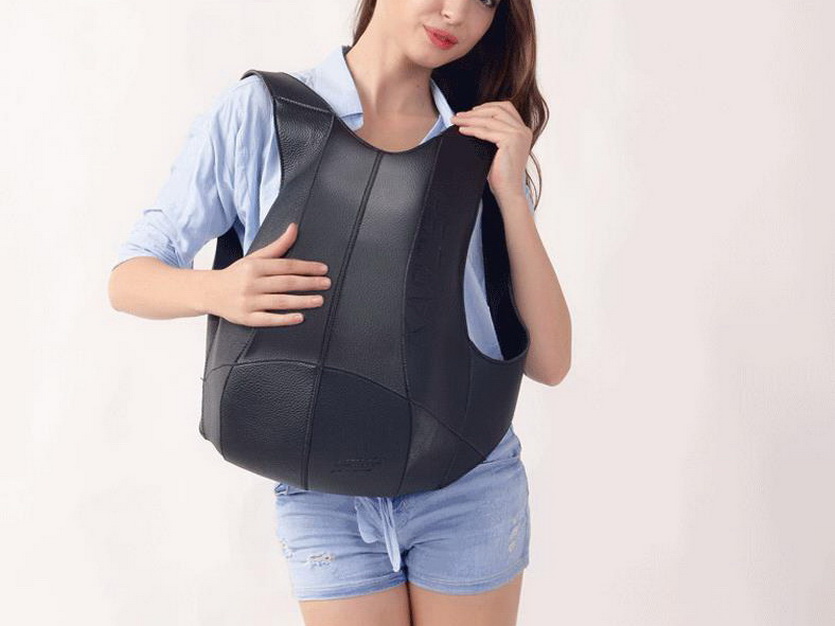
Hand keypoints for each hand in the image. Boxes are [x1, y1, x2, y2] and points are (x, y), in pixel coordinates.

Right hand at [208, 222, 330, 326]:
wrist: (209, 292)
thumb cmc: (237, 274)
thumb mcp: (255, 258)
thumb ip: (278, 246)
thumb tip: (294, 227)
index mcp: (255, 267)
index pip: (286, 266)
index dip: (306, 267)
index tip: (323, 269)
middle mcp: (251, 283)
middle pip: (285, 283)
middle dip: (308, 283)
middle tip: (327, 283)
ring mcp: (249, 302)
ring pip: (280, 301)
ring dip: (301, 301)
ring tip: (319, 300)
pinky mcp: (246, 318)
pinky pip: (268, 319)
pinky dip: (284, 319)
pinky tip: (299, 317)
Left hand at [451, 101, 532, 205]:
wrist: (509, 191)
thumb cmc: (503, 175)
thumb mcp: (499, 150)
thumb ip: (494, 134)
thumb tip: (473, 123)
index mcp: (522, 131)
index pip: (506, 107)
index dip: (487, 106)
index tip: (471, 111)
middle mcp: (523, 130)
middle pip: (497, 109)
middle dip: (475, 111)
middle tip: (459, 115)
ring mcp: (518, 134)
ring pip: (489, 119)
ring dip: (470, 119)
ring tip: (457, 121)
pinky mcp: (510, 141)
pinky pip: (486, 131)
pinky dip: (472, 129)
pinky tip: (463, 130)